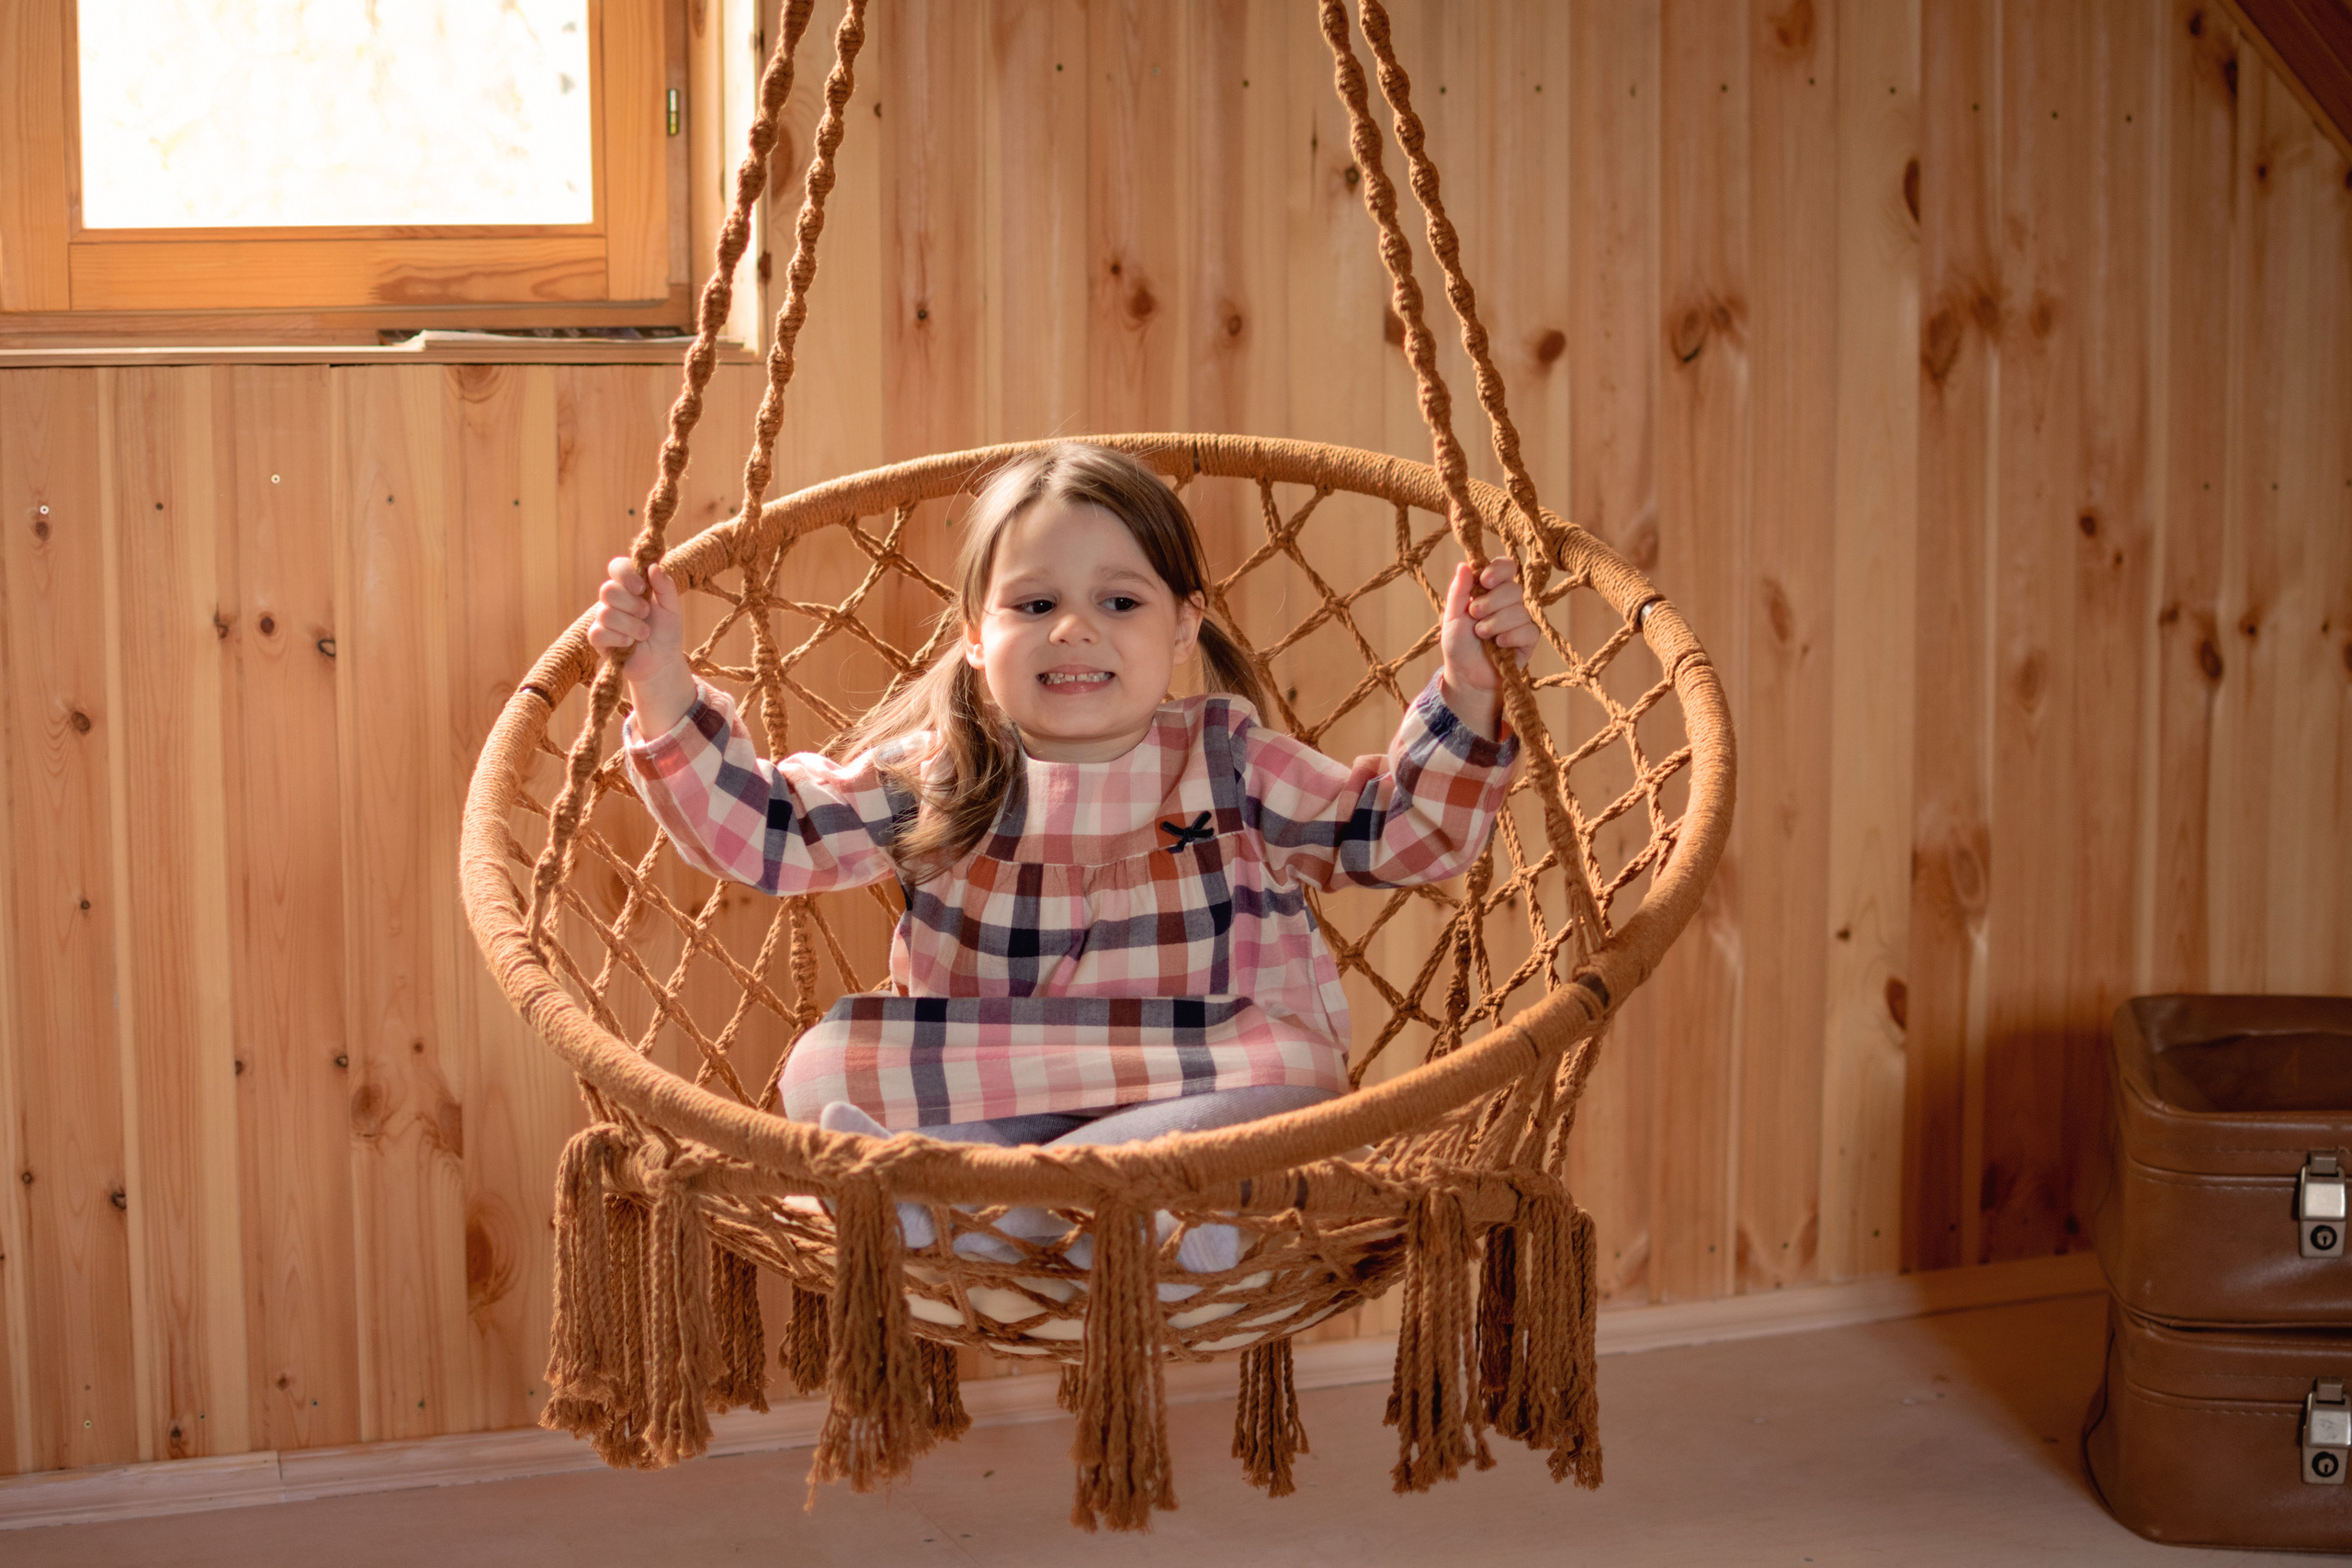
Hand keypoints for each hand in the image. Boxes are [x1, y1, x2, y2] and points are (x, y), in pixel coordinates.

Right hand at [589, 558, 695, 733]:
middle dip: (631, 604)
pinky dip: (618, 638)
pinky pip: (598, 633)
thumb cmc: (666, 632)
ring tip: (644, 634)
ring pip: (605, 614)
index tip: (642, 588)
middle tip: (646, 614)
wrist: (663, 661)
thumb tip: (653, 566)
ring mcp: (603, 618)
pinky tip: (629, 644)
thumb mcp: (672, 608)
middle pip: (607, 590)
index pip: (617, 567)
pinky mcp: (598, 638)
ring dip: (630, 625)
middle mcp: (614, 600)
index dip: (626, 574)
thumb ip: (665, 586)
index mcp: (630, 586)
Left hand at [1438, 557, 1535, 737]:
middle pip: (1513, 589)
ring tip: (1482, 635)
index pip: (1506, 567)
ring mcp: (1521, 619)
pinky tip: (1498, 645)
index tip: (1484, 582)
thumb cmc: (1458, 644)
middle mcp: (1509, 602)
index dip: (1499, 571)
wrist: (1465, 675)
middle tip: (1474, 615)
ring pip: (1519, 611)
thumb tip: (1464, 564)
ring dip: (1495, 624)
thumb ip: (1458, 591)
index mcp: (1491, 590)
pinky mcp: (1529, 639)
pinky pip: (1528, 630)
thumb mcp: (1452, 616)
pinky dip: (1510, 637)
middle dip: (1490, 603)